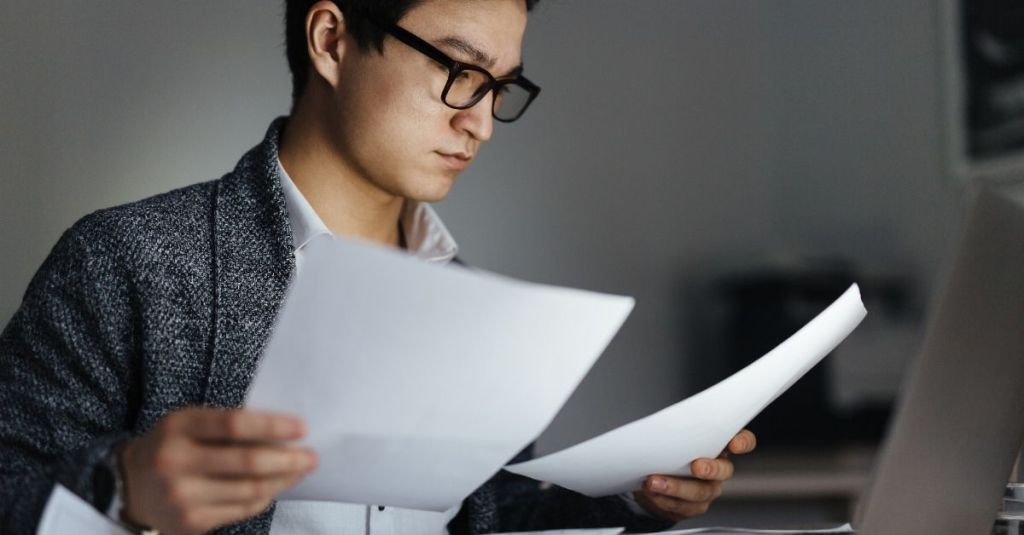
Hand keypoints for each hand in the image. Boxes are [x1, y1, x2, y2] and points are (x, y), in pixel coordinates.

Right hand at [118, 407, 317, 534]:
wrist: (129, 486)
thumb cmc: (172, 446)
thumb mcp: (188, 423)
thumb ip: (227, 424)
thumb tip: (284, 432)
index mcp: (178, 427)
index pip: (235, 425)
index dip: (273, 427)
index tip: (303, 428)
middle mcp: (176, 462)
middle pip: (247, 463)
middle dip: (288, 460)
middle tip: (312, 456)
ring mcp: (182, 497)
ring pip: (249, 490)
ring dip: (283, 480)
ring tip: (301, 470)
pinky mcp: (190, 523)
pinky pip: (241, 510)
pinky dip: (265, 497)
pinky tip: (277, 486)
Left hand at [633, 429, 756, 521]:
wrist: (654, 478)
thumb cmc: (670, 449)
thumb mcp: (675, 433)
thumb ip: (678, 427)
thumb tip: (664, 424)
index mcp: (719, 445)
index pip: (743, 440)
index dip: (743, 442)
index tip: (734, 444)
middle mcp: (719, 468)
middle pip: (724, 470)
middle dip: (710, 468)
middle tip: (695, 466)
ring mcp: (709, 489)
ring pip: (700, 491)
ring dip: (676, 487)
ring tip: (654, 482)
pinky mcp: (694, 506)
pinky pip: (684, 507)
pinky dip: (666, 500)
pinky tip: (653, 494)